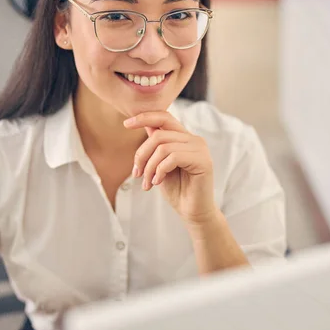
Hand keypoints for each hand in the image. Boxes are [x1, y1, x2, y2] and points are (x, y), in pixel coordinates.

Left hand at [123, 111, 216, 225]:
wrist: (192, 212)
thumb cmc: (177, 190)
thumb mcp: (160, 164)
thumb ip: (157, 146)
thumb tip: (145, 125)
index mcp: (184, 138)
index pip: (164, 117)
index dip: (145, 117)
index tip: (126, 124)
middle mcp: (194, 139)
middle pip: (159, 134)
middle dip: (142, 154)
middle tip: (136, 174)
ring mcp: (200, 149)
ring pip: (163, 147)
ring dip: (149, 167)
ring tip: (147, 182)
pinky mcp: (203, 161)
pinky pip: (173, 157)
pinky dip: (159, 171)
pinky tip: (157, 183)